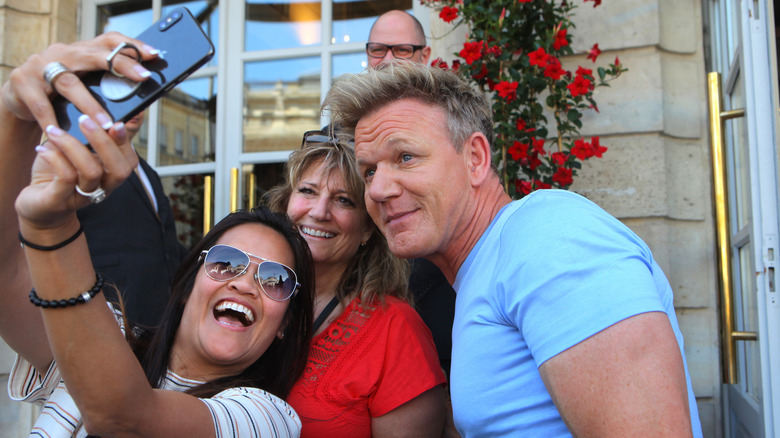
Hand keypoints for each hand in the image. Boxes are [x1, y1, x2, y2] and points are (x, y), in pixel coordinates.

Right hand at [1, 31, 158, 130]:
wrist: (20, 98)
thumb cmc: (62, 95)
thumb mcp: (88, 90)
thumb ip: (111, 96)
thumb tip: (141, 111)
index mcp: (83, 52)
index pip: (110, 41)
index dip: (132, 46)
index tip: (154, 54)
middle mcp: (64, 53)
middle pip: (95, 55)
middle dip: (121, 65)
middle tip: (143, 77)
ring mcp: (41, 65)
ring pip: (69, 82)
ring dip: (89, 104)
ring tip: (106, 124)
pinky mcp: (24, 82)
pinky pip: (40, 104)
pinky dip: (52, 119)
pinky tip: (61, 133)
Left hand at [15, 115, 137, 231]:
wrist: (39, 204)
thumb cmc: (61, 173)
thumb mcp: (84, 149)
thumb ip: (103, 132)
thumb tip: (133, 110)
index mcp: (111, 174)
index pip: (129, 159)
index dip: (125, 141)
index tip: (114, 121)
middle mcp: (103, 187)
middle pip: (119, 169)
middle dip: (103, 141)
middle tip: (83, 119)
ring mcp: (83, 196)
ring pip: (91, 171)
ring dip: (73, 146)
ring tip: (53, 130)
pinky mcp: (60, 201)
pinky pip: (66, 178)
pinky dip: (55, 157)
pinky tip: (43, 148)